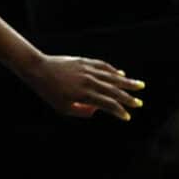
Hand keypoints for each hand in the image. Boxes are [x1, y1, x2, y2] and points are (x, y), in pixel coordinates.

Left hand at [21, 54, 142, 120]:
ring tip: (140, 85)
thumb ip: (80, 111)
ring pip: (112, 77)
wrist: (38, 69)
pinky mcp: (85, 62)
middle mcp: (89, 82)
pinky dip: (113, 71)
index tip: (126, 117)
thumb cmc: (48, 91)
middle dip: (128, 98)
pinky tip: (121, 74)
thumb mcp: (62, 108)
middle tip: (139, 104)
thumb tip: (96, 110)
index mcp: (83, 95)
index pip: (108, 104)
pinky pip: (103, 66)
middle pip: (114, 91)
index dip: (119, 111)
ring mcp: (88, 70)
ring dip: (127, 82)